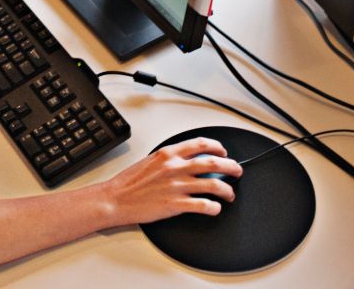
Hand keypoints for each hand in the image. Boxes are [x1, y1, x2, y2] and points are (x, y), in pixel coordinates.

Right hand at [99, 137, 242, 225]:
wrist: (116, 198)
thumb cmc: (129, 182)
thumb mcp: (149, 161)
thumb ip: (169, 159)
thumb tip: (184, 160)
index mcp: (168, 154)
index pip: (200, 144)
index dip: (216, 146)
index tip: (223, 151)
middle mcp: (175, 167)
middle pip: (213, 162)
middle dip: (231, 166)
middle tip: (237, 171)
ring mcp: (177, 186)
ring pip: (214, 184)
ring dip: (227, 190)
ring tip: (230, 194)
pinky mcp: (176, 204)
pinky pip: (204, 205)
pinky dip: (214, 207)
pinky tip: (215, 208)